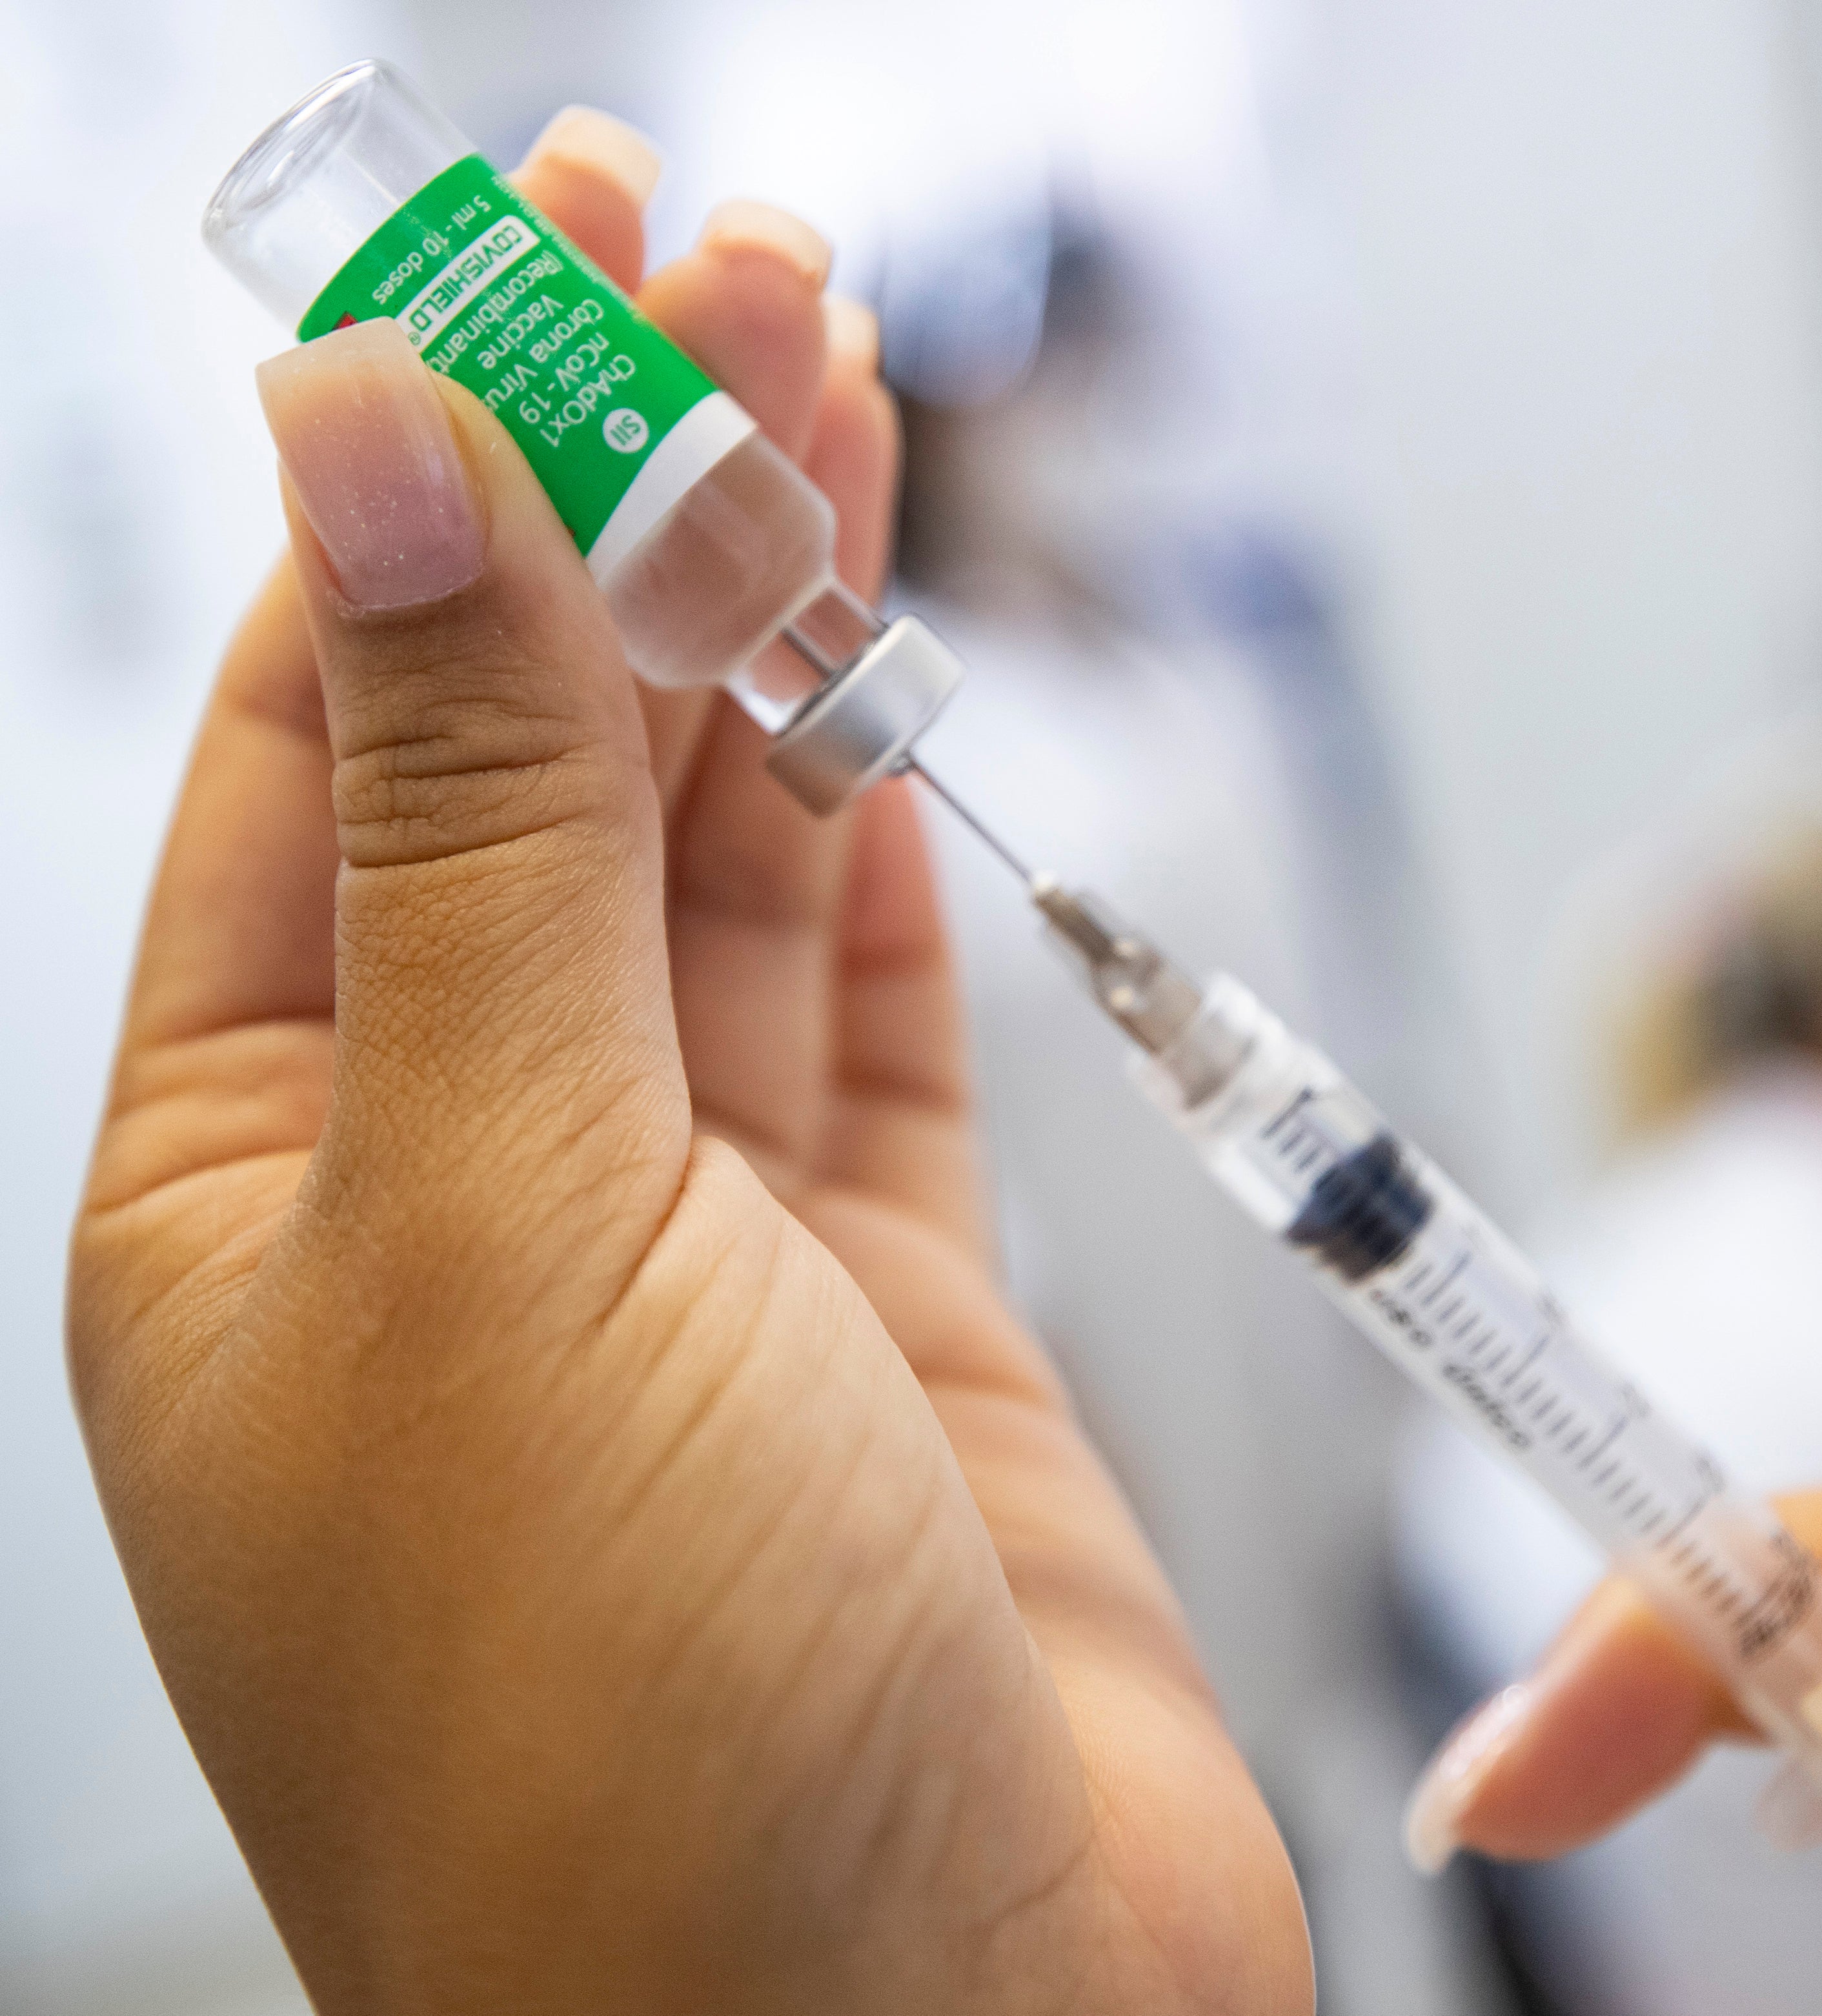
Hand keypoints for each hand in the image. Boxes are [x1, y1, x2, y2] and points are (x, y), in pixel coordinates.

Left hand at [69, 112, 1306, 2014]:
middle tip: (731, 267)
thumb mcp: (506, 1214)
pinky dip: (865, 848)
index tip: (539, 250)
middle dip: (631, 508)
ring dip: (769, 637)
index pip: (337, 732)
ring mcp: (685, 1260)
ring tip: (833, 391)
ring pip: (713, 872)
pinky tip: (862, 692)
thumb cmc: (633, 1752)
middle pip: (540, 768)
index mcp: (257, 1187)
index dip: (438, 470)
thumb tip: (387, 465)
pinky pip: (857, 1026)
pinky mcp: (885, 1320)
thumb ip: (479, 831)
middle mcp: (458, 1203)